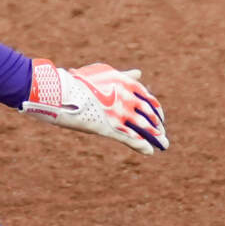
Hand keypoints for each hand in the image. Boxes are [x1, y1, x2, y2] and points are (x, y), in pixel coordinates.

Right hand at [20, 60, 167, 152]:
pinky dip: (141, 146)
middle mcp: (126, 98)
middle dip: (158, 126)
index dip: (156, 111)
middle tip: (162, 133)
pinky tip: (150, 151)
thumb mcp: (105, 73)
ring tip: (163, 143)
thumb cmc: (81, 81)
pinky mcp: (109, 127)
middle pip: (149, 115)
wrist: (62, 91)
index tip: (159, 117)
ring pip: (143, 128)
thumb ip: (125, 76)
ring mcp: (118, 114)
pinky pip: (130, 138)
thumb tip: (139, 73)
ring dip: (155, 137)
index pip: (149, 100)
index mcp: (126, 84)